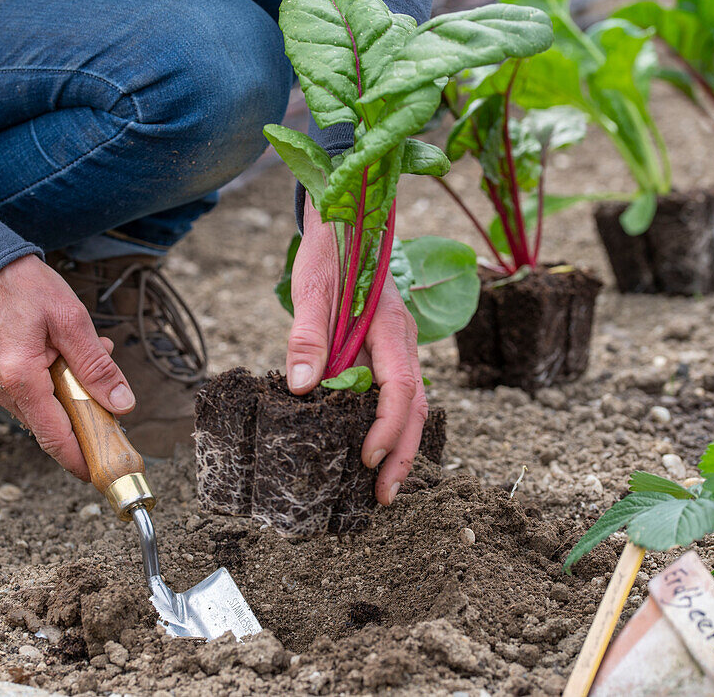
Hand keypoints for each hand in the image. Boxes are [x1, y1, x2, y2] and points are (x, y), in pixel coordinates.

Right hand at [0, 255, 135, 480]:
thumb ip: (97, 366)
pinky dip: (55, 386)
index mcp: (19, 378)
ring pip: (43, 412)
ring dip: (72, 396)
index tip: (103, 472)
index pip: (54, 437)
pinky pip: (30, 397)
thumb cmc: (24, 287)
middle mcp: (0, 390)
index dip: (80, 460)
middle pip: (50, 428)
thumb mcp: (71, 320)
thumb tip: (123, 404)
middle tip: (112, 394)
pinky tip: (69, 357)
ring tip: (91, 354)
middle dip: (85, 417)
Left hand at [286, 197, 427, 505]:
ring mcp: (397, 347)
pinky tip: (372, 445)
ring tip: (382, 484)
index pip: (400, 389)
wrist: (345, 217)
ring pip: (410, 404)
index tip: (366, 460)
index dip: (386, 429)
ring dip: (399, 444)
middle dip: (402, 454)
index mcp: (391, 328)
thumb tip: (299, 389)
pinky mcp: (384, 349)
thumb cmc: (329, 250)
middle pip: (414, 407)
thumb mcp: (312, 288)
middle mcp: (402, 342)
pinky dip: (389, 424)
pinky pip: (395, 393)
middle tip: (384, 496)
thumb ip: (307, 337)